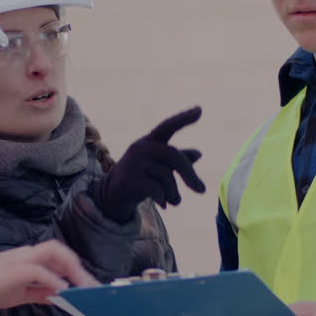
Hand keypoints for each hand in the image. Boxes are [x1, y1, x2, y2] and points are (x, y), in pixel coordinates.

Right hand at [0, 240, 97, 309]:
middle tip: (93, 288)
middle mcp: (27, 254)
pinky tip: (63, 290)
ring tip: (84, 287)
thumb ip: (40, 293)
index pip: (58, 258)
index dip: (75, 270)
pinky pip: (38, 271)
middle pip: (60, 252)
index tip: (89, 285)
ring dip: (72, 269)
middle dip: (79, 269)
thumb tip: (60, 296)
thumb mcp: (19, 294)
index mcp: (28, 259)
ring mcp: (20, 260)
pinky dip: (52, 279)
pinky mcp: (13, 270)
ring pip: (53, 253)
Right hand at [92, 107, 205, 222]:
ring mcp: (134, 162)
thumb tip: (199, 154)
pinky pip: (157, 190)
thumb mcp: (160, 167)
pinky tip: (163, 205)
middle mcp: (142, 147)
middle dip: (190, 175)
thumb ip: (178, 160)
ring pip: (166, 176)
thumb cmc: (141, 177)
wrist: (113, 195)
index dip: (183, 118)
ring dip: (174, 193)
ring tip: (174, 201)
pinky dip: (164, 199)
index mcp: (151, 141)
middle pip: (173, 156)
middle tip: (202, 191)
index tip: (200, 110)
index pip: (168, 126)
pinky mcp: (130, 178)